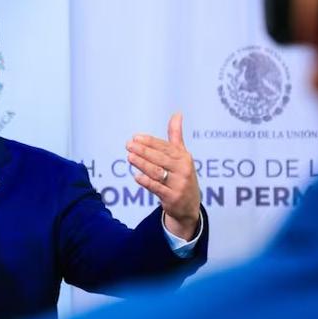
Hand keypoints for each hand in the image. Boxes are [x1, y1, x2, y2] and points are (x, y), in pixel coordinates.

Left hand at [126, 112, 201, 239]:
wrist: (189, 205)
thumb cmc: (182, 176)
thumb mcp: (182, 155)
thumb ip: (176, 136)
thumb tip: (177, 113)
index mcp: (184, 157)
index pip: (165, 147)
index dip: (150, 142)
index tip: (135, 137)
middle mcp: (183, 170)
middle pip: (160, 158)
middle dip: (144, 151)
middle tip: (128, 144)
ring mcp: (179, 184)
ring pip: (157, 172)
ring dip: (143, 164)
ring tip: (129, 157)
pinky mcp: (172, 197)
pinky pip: (157, 188)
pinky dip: (147, 182)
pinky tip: (136, 176)